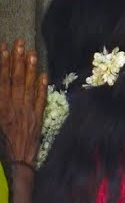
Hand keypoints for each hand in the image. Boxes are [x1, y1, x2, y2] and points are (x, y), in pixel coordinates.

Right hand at [0, 40, 46, 164]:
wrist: (15, 160)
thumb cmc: (1, 141)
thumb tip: (1, 85)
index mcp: (0, 106)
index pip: (1, 79)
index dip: (2, 63)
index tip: (4, 48)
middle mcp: (13, 105)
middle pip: (15, 78)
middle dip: (17, 59)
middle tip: (20, 43)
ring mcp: (27, 111)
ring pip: (28, 86)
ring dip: (30, 68)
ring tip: (31, 53)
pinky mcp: (37, 118)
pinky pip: (40, 99)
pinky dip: (42, 87)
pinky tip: (43, 75)